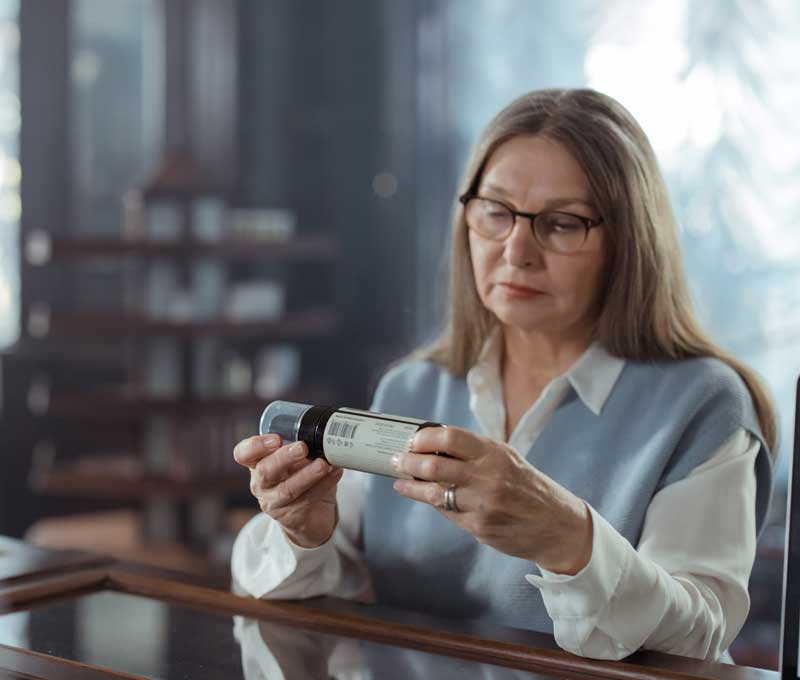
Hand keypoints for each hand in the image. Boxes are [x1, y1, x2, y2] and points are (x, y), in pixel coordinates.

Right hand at [233, 435, 343, 547]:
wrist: (309, 514)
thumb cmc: (300, 477)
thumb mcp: (295, 459)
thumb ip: (301, 446)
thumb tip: (323, 433)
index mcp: (258, 463)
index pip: (243, 453)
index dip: (256, 446)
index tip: (275, 439)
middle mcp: (261, 483)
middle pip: (265, 470)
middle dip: (284, 457)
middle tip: (302, 447)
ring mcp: (273, 501)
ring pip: (287, 489)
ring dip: (307, 475)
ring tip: (323, 464)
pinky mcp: (290, 516)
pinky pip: (308, 499)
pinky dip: (325, 484)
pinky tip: (336, 472)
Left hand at [392, 426, 592, 574]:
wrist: (556, 525)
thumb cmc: (525, 485)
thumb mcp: (506, 458)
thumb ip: (473, 452)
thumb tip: (432, 446)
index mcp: (494, 453)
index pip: (449, 438)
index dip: (424, 438)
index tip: (412, 441)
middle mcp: (488, 477)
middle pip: (434, 466)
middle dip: (408, 462)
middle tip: (397, 460)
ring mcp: (483, 504)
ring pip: (434, 493)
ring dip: (412, 486)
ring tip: (401, 481)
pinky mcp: (479, 527)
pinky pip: (447, 512)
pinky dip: (433, 503)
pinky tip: (424, 497)